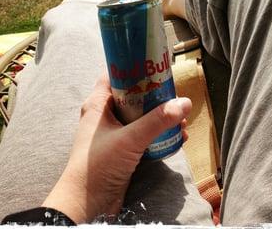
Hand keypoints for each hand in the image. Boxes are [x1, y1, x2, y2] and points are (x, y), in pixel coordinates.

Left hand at [42, 75, 190, 222]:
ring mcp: (114, 132)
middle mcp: (105, 115)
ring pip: (140, 115)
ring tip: (181, 118)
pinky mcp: (122, 148)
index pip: (114, 75)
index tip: (154, 67)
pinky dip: (158, 133)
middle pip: (133, 95)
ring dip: (160, 116)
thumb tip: (184, 103)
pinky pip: (143, 133)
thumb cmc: (98, 166)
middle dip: (155, 95)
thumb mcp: (130, 139)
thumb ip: (157, 121)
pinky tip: (177, 136)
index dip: (133, 68)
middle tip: (174, 95)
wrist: (86, 205)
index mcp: (98, 104)